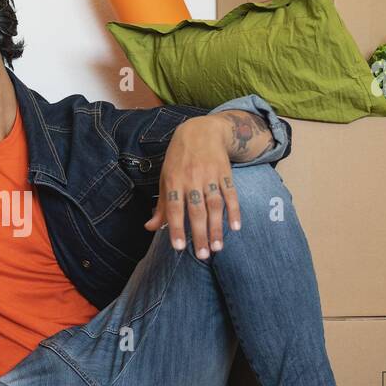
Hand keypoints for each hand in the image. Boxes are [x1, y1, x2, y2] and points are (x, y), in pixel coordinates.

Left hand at [144, 117, 241, 258]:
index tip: (179, 248)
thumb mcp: (165, 178)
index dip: (176, 228)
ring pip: (214, 205)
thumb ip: (161, 205)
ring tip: (218, 247)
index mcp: (174, 181)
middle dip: (199, 234)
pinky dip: (234, 210)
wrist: (201, 130)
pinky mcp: (225, 172)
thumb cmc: (178, 159)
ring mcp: (210, 175)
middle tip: (203, 255)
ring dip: (217, 227)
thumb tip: (150, 228)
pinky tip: (235, 227)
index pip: (174, 208)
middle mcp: (191, 179)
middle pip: (196, 210)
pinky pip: (231, 193)